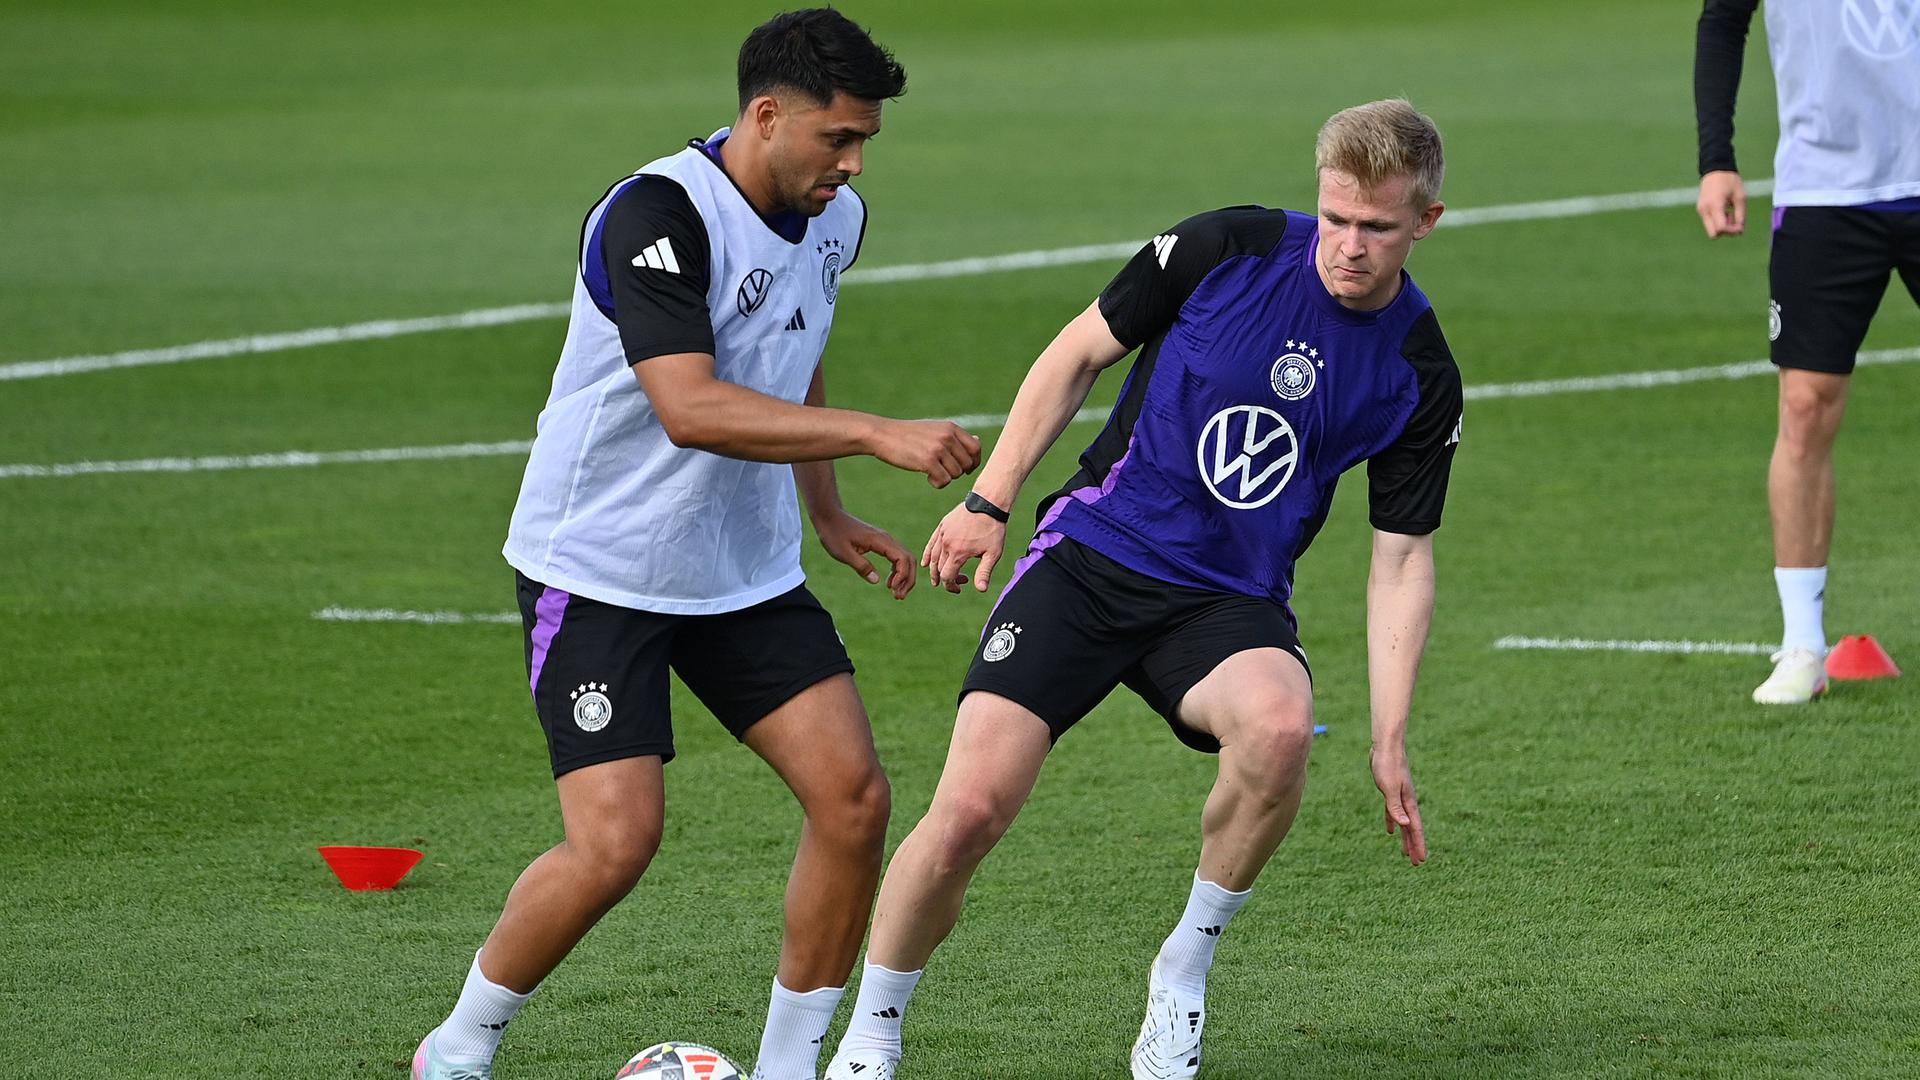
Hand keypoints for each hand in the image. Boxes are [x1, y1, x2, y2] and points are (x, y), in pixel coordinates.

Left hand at [813, 510, 915, 599]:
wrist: (830, 516)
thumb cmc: (834, 533)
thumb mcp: (843, 553)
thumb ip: (861, 566)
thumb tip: (877, 581)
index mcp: (880, 540)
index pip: (902, 558)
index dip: (902, 575)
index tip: (891, 588)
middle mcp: (887, 539)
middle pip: (909, 559)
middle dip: (908, 579)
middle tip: (899, 597)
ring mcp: (885, 540)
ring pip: (905, 559)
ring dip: (904, 577)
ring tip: (896, 594)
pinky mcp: (881, 543)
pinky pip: (896, 558)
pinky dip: (897, 571)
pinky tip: (890, 582)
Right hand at [870, 419, 981, 487]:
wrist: (883, 435)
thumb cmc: (909, 435)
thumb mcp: (935, 430)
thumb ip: (955, 437)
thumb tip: (979, 441)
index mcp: (951, 428)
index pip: (976, 448)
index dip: (974, 462)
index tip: (965, 468)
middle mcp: (947, 437)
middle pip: (967, 464)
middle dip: (957, 471)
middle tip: (942, 470)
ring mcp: (938, 449)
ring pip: (956, 474)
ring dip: (945, 477)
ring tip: (931, 472)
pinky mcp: (928, 461)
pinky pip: (944, 481)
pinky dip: (937, 483)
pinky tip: (927, 477)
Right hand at [921, 499, 1007, 593]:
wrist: (987, 504)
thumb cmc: (992, 529)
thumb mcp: (992, 553)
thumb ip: (984, 572)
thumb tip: (981, 590)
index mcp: (958, 553)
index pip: (947, 577)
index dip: (951, 586)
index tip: (959, 589)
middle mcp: (947, 545)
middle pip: (938, 568)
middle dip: (945, 579)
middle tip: (956, 582)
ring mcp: (943, 534)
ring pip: (933, 557)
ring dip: (934, 570)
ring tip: (936, 578)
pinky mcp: (942, 526)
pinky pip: (931, 543)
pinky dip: (927, 555)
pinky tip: (925, 563)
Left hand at [1369, 743, 1426, 865]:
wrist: (1386, 746)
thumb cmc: (1387, 765)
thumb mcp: (1389, 788)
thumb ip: (1395, 807)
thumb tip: (1404, 826)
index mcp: (1408, 802)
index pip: (1415, 828)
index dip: (1418, 845)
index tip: (1420, 860)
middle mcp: (1407, 801)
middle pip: (1412, 828)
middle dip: (1414, 845)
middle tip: (1416, 862)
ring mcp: (1399, 797)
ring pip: (1403, 822)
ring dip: (1404, 837)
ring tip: (1404, 852)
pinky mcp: (1390, 791)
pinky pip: (1393, 812)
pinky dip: (1393, 822)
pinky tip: (1390, 831)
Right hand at [1697, 170, 1745, 237]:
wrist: (1715, 169)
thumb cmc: (1730, 181)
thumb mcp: (1740, 197)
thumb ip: (1741, 215)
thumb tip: (1740, 231)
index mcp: (1715, 205)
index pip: (1721, 228)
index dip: (1732, 231)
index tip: (1741, 226)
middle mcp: (1704, 210)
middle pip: (1713, 234)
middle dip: (1726, 231)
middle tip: (1735, 220)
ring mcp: (1701, 210)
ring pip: (1711, 229)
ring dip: (1722, 226)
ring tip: (1730, 212)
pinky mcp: (1701, 209)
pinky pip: (1710, 222)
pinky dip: (1718, 221)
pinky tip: (1725, 210)